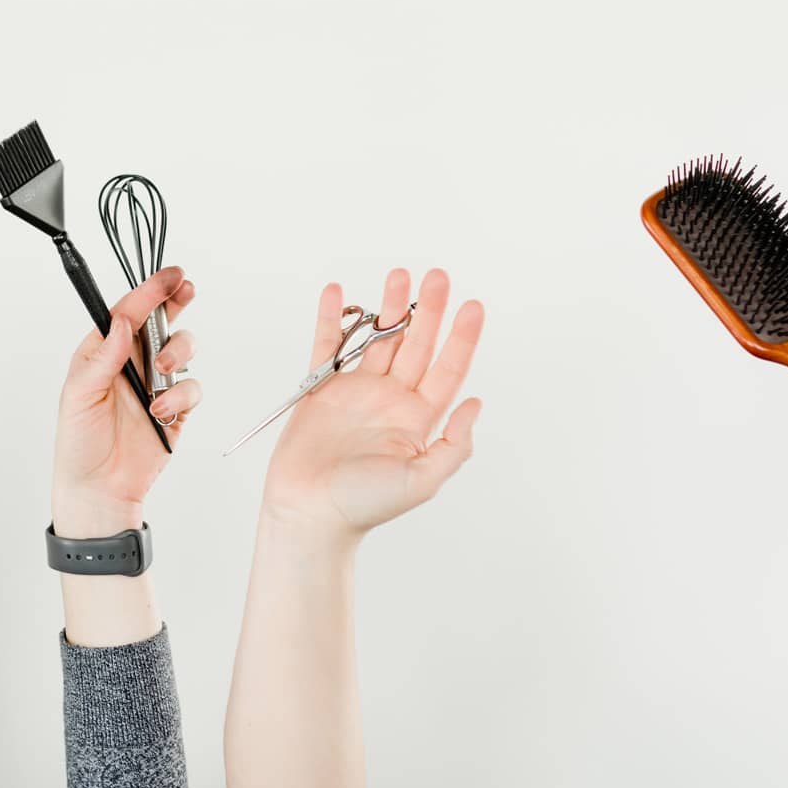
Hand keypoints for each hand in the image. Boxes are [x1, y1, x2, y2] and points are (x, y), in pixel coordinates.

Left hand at [51, 267, 200, 536]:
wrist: (100, 489)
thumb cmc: (79, 441)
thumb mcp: (80, 394)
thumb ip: (105, 358)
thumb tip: (124, 322)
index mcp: (103, 351)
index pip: (128, 312)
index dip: (149, 291)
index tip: (169, 276)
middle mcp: (132, 361)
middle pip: (161, 320)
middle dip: (175, 301)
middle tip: (184, 290)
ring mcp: (156, 383)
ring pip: (182, 349)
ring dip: (177, 353)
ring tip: (161, 373)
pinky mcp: (176, 408)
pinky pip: (192, 387)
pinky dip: (181, 395)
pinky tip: (162, 413)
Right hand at [261, 268, 482, 545]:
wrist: (310, 512)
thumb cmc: (365, 504)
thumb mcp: (423, 480)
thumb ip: (454, 444)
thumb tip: (477, 403)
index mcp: (418, 418)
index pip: (446, 368)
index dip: (461, 337)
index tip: (473, 305)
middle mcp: (390, 399)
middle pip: (415, 344)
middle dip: (428, 309)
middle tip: (438, 276)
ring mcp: (355, 391)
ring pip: (376, 339)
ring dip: (387, 307)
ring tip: (399, 275)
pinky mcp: (320, 389)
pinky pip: (327, 346)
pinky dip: (330, 319)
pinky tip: (338, 293)